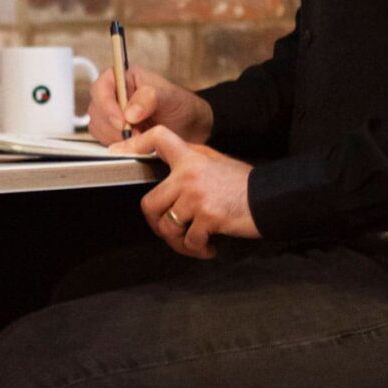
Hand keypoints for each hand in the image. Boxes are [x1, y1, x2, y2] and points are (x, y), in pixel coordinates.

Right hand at [86, 64, 213, 147]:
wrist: (190, 128)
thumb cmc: (180, 105)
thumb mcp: (169, 96)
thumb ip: (149, 98)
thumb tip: (129, 112)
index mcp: (123, 77)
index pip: (101, 87)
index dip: (107, 105)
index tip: (121, 120)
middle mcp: (114, 95)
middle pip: (97, 110)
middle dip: (114, 125)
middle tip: (136, 133)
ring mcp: (112, 114)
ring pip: (98, 127)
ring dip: (116, 137)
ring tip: (140, 137)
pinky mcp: (113, 132)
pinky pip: (104, 140)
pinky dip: (118, 146)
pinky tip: (135, 144)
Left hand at [128, 129, 258, 257]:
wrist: (270, 198)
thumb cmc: (243, 184)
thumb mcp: (214, 161)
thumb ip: (189, 161)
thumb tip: (165, 168)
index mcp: (190, 157)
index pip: (159, 138)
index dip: (135, 143)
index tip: (117, 151)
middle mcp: (189, 174)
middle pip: (149, 203)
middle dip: (156, 224)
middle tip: (169, 230)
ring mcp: (197, 196)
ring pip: (167, 227)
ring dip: (178, 242)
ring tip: (193, 243)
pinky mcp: (208, 217)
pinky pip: (189, 241)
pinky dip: (197, 249)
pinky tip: (209, 247)